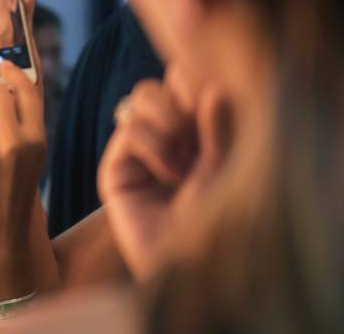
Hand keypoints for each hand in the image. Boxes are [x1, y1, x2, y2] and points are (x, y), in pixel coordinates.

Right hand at [98, 65, 231, 281]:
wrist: (192, 262)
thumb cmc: (217, 221)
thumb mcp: (227, 168)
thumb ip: (219, 127)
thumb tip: (211, 86)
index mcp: (194, 132)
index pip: (183, 82)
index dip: (192, 81)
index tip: (212, 98)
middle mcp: (164, 138)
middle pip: (158, 85)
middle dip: (178, 100)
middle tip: (195, 133)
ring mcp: (138, 151)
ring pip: (141, 98)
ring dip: (167, 121)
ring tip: (184, 160)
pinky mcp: (116, 168)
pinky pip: (130, 129)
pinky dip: (154, 145)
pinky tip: (170, 174)